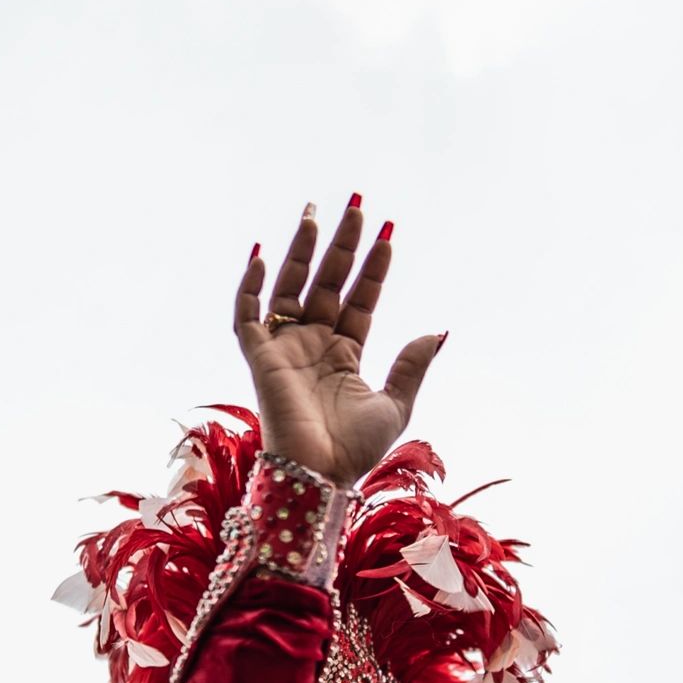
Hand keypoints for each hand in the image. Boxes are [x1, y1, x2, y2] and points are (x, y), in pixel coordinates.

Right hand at [233, 197, 444, 486]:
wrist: (319, 476)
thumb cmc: (355, 451)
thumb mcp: (396, 405)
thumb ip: (411, 366)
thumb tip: (435, 331)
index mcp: (344, 355)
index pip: (359, 300)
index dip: (373, 269)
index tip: (388, 235)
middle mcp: (313, 345)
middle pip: (326, 283)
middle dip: (341, 245)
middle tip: (355, 206)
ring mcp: (285, 349)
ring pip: (291, 288)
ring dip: (302, 252)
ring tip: (316, 214)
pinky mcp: (260, 359)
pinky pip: (246, 316)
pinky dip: (249, 288)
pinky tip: (262, 256)